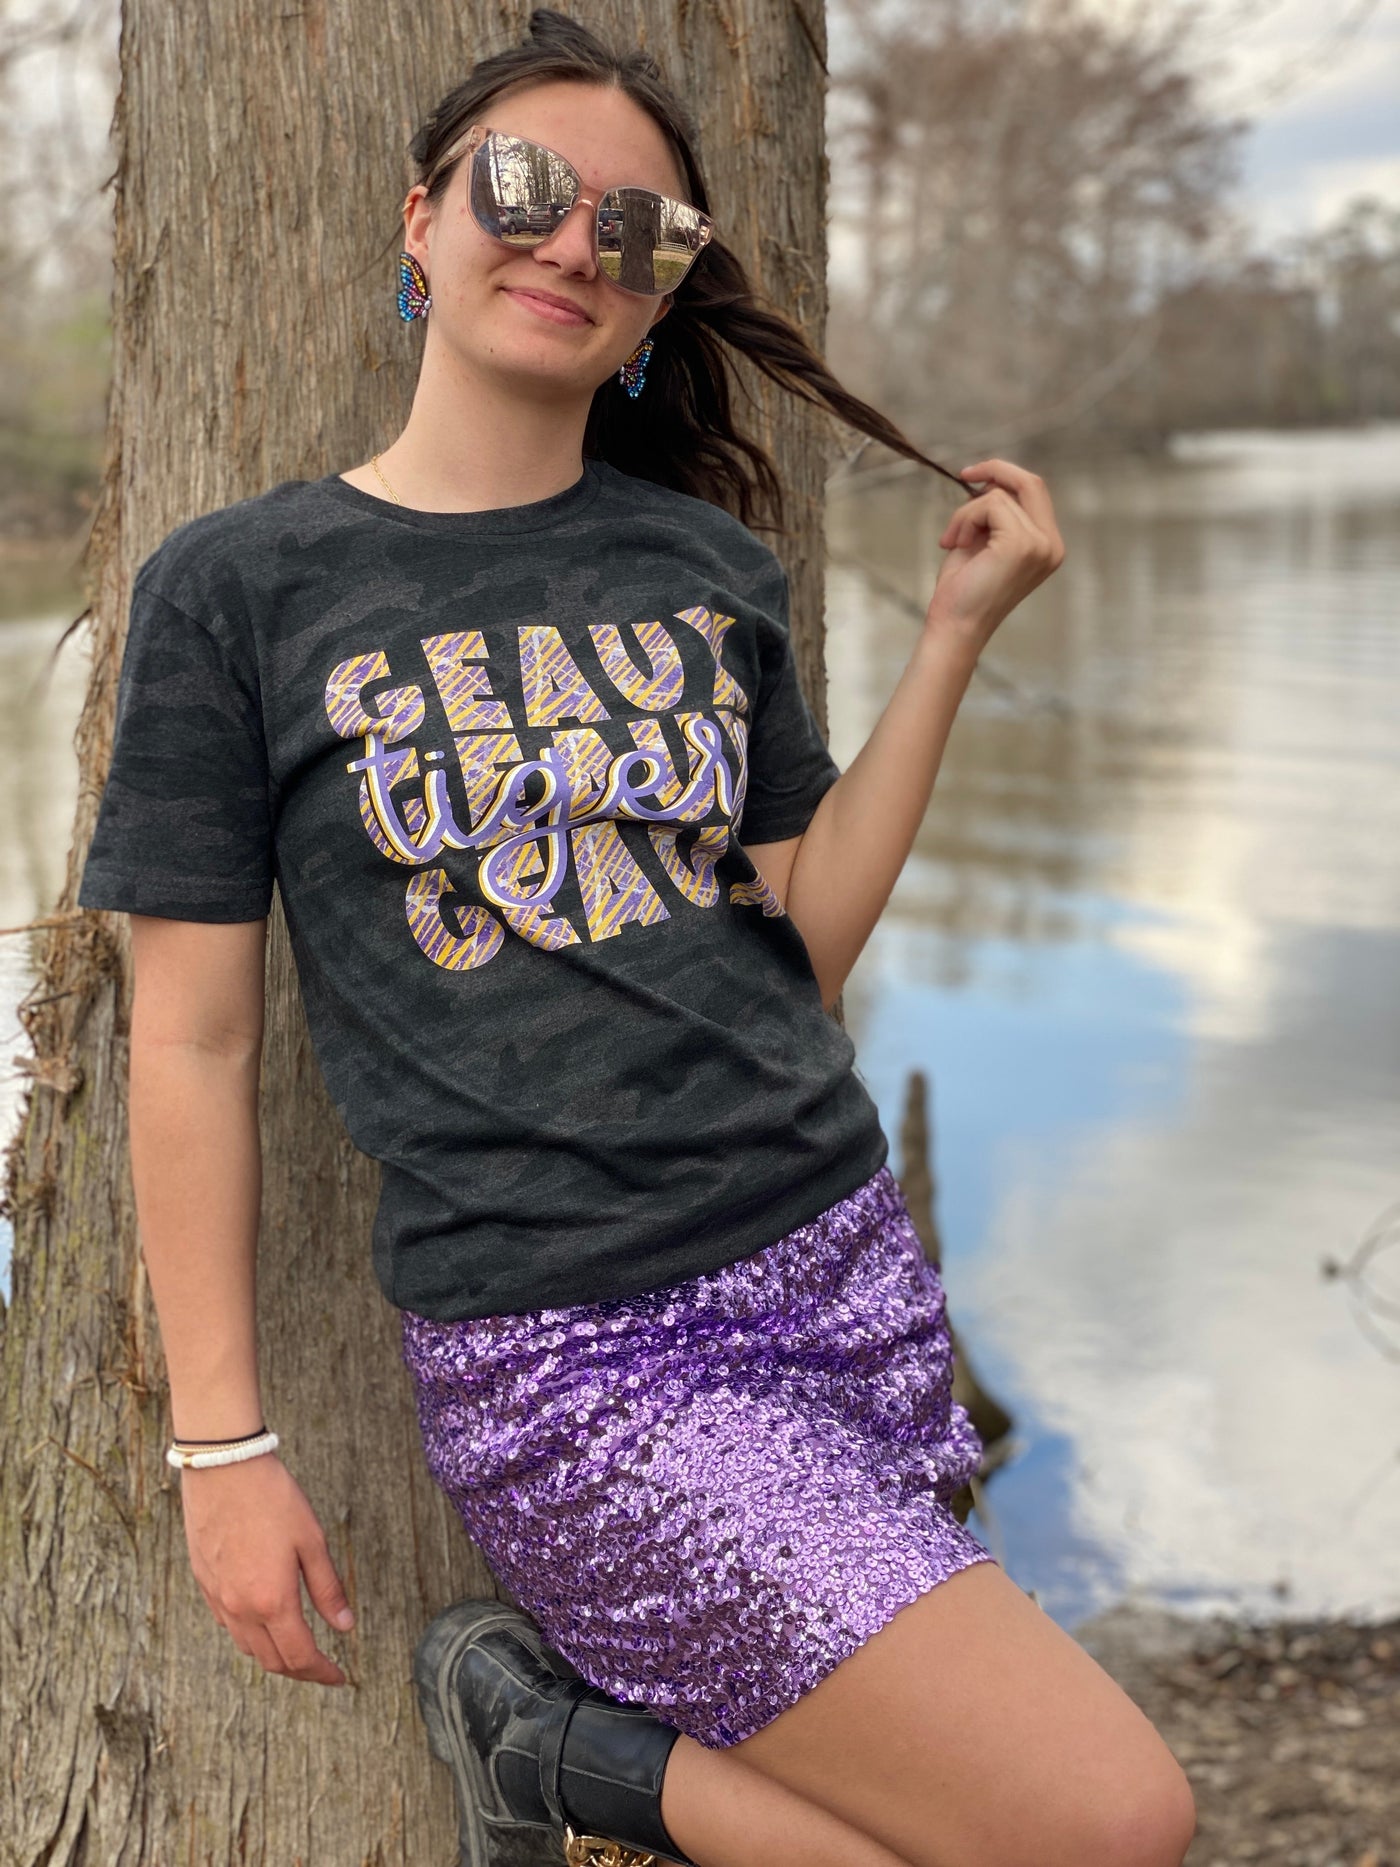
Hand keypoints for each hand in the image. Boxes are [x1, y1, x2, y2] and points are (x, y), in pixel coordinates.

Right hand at [179, 1452, 355, 1687]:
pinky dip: (251, 1634)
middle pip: (271, 1661)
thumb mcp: (311, 1540)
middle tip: (323, 1667)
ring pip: (247, 1647)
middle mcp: (240, 1608)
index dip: (322, 1673)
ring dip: (274, 1655)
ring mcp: (217, 1598)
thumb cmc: (272, 1498)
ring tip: (298, 1646)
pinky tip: (266, 1619)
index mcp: (272, 1600)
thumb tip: (345, 1627)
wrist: (223, 1468)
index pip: (299, 1656)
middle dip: (300, 1670)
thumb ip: (327, 1589)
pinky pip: (228, 1625)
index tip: (340, 1677)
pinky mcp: (204, 1583)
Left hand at [926, 457, 1065, 653]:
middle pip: (1032, 482)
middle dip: (995, 470)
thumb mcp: (983, 541)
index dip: (1005, 476)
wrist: (955, 626)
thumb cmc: (963, 590)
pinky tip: (955, 544)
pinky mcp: (1020, 544)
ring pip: (999, 495)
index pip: (1036, 492)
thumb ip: (995, 513)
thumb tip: (991, 479)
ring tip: (953, 541)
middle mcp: (1051, 545)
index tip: (972, 477)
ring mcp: (1040, 545)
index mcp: (1047, 545)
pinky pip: (989, 504)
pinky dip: (965, 519)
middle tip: (965, 474)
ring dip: (966, 513)